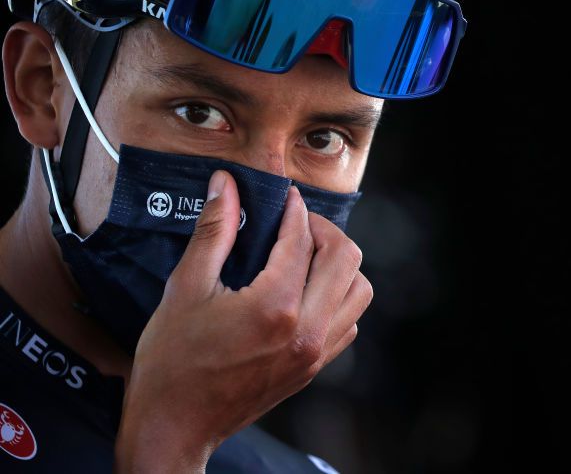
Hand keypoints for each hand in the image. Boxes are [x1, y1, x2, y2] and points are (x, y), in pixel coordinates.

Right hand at [114, 170, 371, 472]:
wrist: (173, 426)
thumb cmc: (171, 361)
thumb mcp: (185, 288)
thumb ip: (215, 232)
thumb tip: (226, 185)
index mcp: (276, 306)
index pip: (302, 240)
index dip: (294, 210)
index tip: (284, 197)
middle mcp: (307, 330)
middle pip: (345, 258)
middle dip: (323, 230)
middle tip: (296, 223)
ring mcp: (316, 353)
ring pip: (357, 291)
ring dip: (338, 265)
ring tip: (305, 256)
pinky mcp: (314, 369)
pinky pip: (348, 321)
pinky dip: (338, 298)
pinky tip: (306, 291)